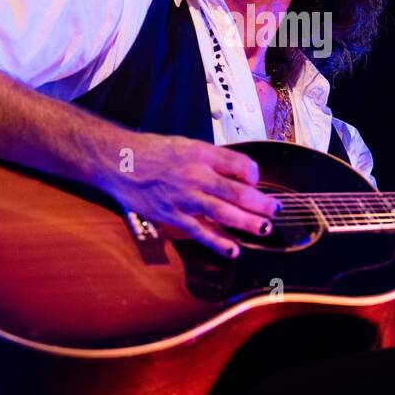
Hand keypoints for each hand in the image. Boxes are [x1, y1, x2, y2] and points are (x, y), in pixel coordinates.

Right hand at [101, 133, 278, 258]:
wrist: (119, 160)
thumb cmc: (153, 152)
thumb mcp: (187, 145)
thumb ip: (213, 160)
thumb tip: (239, 175)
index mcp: (202, 154)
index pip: (239, 164)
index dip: (254, 174)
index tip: (257, 182)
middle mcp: (195, 175)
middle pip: (236, 191)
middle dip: (260, 202)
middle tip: (275, 209)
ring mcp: (184, 197)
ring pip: (222, 212)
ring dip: (246, 222)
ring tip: (263, 228)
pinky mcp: (171, 215)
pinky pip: (199, 231)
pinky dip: (217, 241)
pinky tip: (233, 249)